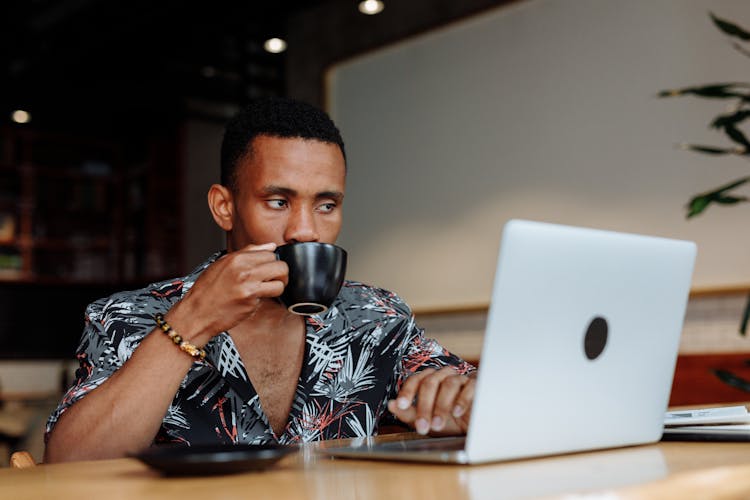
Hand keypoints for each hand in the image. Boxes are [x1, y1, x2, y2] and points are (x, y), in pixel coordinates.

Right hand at [167, 243, 288, 344]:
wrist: (196, 313)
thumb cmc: (207, 290)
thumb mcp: (222, 264)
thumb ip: (248, 252)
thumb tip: (271, 246)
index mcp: (237, 258)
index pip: (270, 252)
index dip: (270, 261)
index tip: (267, 268)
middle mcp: (244, 270)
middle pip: (280, 265)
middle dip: (280, 273)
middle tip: (272, 280)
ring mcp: (248, 286)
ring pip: (281, 281)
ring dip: (278, 286)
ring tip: (268, 289)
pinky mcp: (251, 301)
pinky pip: (271, 296)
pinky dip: (267, 298)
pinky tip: (255, 298)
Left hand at [387, 367, 474, 435]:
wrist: (474, 426)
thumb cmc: (450, 421)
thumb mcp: (428, 421)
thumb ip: (409, 413)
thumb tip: (391, 405)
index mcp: (429, 381)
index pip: (415, 380)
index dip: (407, 392)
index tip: (401, 405)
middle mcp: (443, 376)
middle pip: (430, 383)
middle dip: (424, 406)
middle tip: (422, 426)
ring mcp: (460, 379)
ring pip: (448, 384)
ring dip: (441, 406)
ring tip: (438, 424)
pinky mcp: (476, 385)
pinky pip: (469, 387)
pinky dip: (461, 400)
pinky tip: (457, 413)